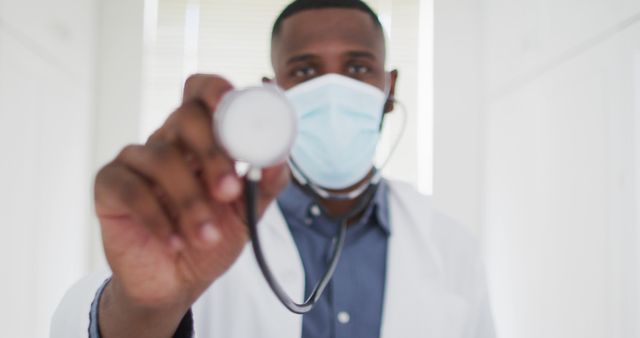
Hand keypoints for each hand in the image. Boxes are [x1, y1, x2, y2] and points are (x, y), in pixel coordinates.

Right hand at [95, 74, 289, 337]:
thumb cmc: (212, 238)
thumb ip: (267, 184)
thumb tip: (280, 157)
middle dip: (212, 154)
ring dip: (190, 201)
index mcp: (202, 139)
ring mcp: (136, 161)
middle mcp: (168, 141)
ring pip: (161, 157)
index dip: (214, 90)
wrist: (177, 281)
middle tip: (229, 191)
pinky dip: (157, 218)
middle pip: (184, 118)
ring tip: (207, 235)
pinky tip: (175, 242)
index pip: (201, 93)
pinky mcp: (110, 186)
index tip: (230, 104)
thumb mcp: (248, 212)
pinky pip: (130, 189)